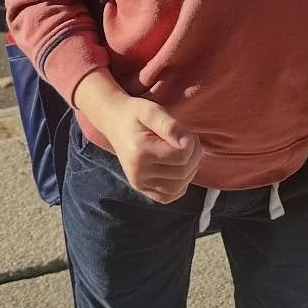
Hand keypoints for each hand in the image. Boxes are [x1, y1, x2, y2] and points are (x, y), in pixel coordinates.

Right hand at [77, 78, 203, 201]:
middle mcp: (138, 174)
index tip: (185, 132)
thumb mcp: (152, 111)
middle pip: (183, 172)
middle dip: (194, 155)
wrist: (113, 121)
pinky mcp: (142, 189)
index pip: (182, 157)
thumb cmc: (135, 114)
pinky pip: (169, 196)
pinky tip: (178, 168)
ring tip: (183, 152)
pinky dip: (180, 185)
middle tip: (188, 140)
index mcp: (141, 153)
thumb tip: (188, 143)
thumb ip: (171, 126)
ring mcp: (139, 184)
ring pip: (179, 187)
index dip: (191, 143)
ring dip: (190, 170)